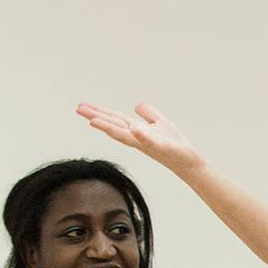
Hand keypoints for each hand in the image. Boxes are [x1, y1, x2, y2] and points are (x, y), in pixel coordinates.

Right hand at [78, 101, 202, 176]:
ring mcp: (149, 144)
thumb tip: (136, 105)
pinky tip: (135, 128)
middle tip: (78, 110)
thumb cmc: (174, 144)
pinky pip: (151, 141)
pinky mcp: (163, 148)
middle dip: (96, 117)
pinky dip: (142, 135)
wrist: (189, 162)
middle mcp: (138, 139)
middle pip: (114, 125)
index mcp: (137, 132)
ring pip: (126, 135)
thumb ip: (148, 114)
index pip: (115, 119)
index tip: (82, 106)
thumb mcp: (160, 123)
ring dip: (110, 128)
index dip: (99, 113)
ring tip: (94, 120)